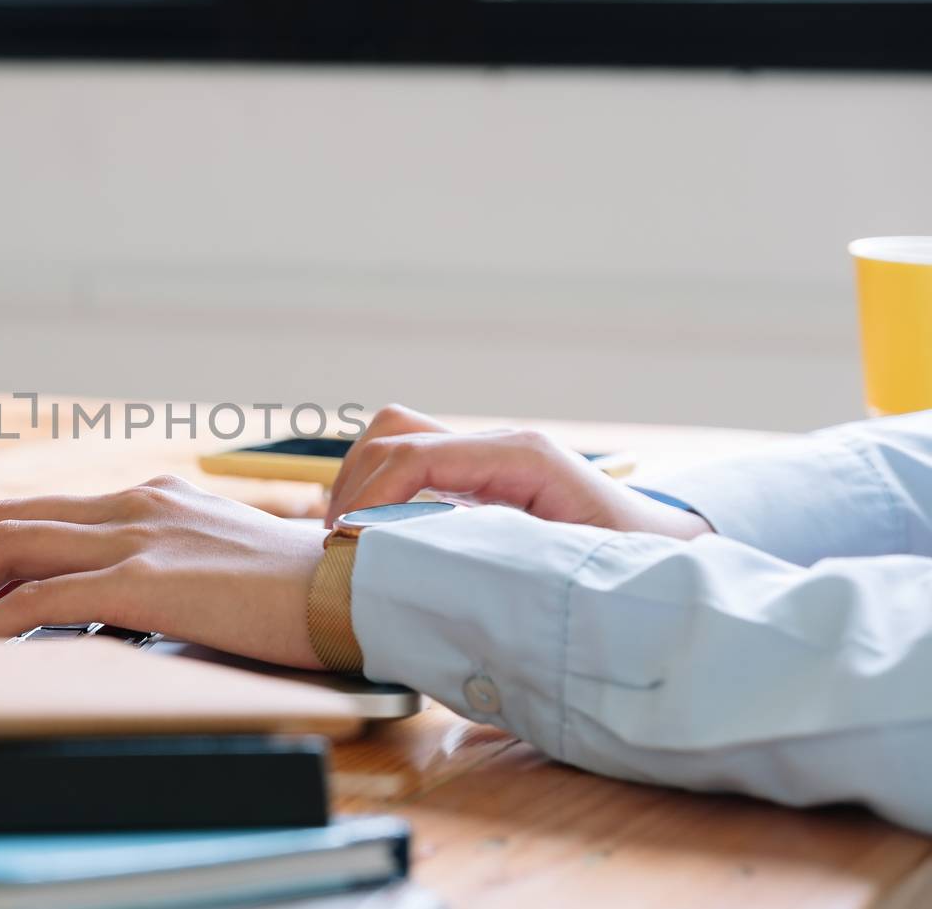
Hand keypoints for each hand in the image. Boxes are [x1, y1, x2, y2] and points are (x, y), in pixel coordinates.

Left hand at [0, 475, 327, 668]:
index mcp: (154, 498)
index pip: (47, 512)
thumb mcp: (221, 561)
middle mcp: (138, 505)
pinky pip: (44, 599)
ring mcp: (140, 537)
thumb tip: (125, 602)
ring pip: (14, 548)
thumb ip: (170, 566)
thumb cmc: (301, 590)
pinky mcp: (147, 580)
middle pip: (13, 521)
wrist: (355, 589)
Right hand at [325, 404, 712, 539]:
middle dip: (353, 485)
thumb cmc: (630, 566)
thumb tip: (434, 571)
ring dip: (359, 483)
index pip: (416, 454)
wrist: (668, 555)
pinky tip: (373, 537)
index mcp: (521, 457)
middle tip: (337, 547)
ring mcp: (486, 455)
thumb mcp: (572, 568)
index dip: (370, 496)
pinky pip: (409, 465)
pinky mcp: (478, 475)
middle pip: (392, 433)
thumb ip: (509, 561)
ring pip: (392, 439)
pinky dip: (377, 492)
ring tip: (347, 540)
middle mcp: (498, 445)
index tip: (347, 544)